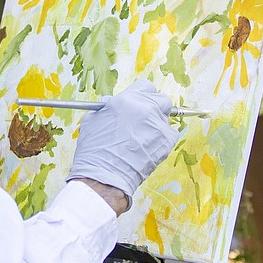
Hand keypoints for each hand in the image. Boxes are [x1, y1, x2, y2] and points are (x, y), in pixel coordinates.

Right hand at [67, 80, 177, 209]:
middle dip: (155, 107)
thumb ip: (106, 107)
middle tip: (146, 118)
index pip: (145, 86)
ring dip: (157, 125)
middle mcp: (145, 108)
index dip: (142, 95)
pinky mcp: (167, 141)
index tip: (140, 103)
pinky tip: (149, 148)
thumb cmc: (94, 150)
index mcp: (126, 100)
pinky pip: (171, 134)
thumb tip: (112, 104)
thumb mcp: (92, 120)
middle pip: (161, 99)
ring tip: (143, 139)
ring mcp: (158, 124)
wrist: (104, 176)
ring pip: (166, 118)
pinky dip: (163, 139)